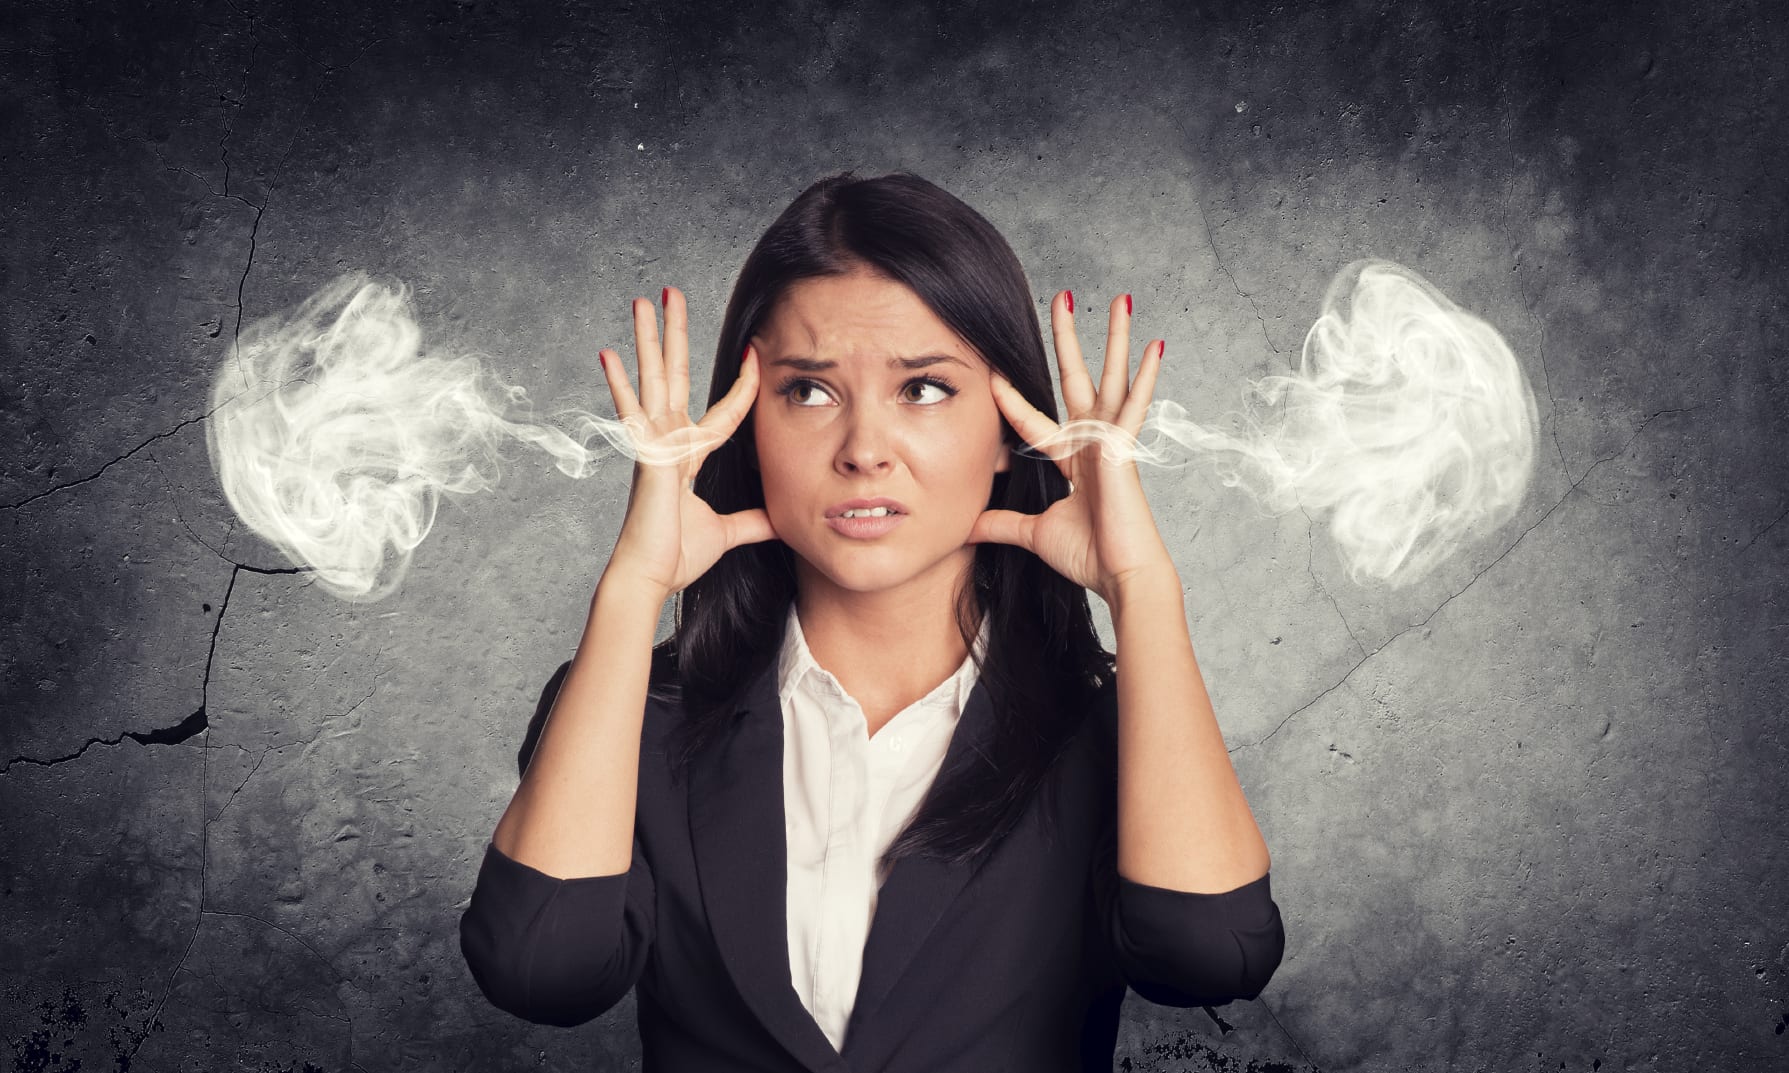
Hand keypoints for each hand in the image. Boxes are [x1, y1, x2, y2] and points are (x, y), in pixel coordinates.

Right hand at [599, 287, 776, 598]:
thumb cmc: (676, 556)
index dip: (741, 385)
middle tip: (672, 293)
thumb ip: (753, 521)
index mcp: (687, 454)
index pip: (722, 410)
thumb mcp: (728, 531)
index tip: (754, 352)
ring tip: (643, 300)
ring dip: (649, 339)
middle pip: (676, 375)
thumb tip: (782, 520)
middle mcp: (668, 441)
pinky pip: (633, 414)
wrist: (650, 577)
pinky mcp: (644, 455)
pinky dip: (620, 385)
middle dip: (676, 334)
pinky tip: (608, 353)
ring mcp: (653, 444)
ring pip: (654, 380)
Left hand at [967, 291, 1175, 604]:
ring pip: (1110, 378)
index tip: (993, 369)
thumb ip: (1002, 523)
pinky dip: (1146, 377)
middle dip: (1067, 339)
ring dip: (1113, 338)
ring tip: (1119, 298)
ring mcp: (1111, 441)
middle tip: (1062, 297)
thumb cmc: (1088, 556)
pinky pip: (1135, 406)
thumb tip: (966, 527)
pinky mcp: (1125, 448)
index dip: (1011, 397)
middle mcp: (1092, 442)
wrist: (1120, 576)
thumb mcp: (1033, 533)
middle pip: (1075, 379)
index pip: (1033, 418)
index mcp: (1072, 459)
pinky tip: (1155, 345)